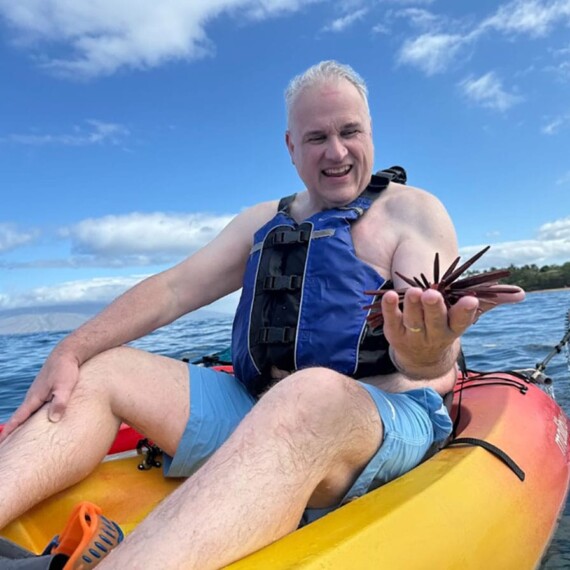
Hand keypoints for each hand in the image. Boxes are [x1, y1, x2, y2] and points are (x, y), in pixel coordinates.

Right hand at [0, 350, 79, 442]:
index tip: (1, 443)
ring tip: (19, 438)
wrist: (67, 353)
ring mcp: (39, 394)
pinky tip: (38, 421)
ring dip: (23, 423)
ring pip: (29, 412)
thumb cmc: (66, 370)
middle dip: (13, 431)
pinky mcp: (46, 391)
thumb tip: (53, 420)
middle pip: (21, 418)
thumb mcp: (65, 387)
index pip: (18, 418)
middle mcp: (33, 397)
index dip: (10, 431)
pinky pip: (37, 407)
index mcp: (34, 398)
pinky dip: (33, 416)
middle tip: (6, 446)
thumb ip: (59, 402)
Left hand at [380, 283, 524, 377]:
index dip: (465, 311)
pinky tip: (391, 295)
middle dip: (434, 308)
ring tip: (414, 291)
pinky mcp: (394, 333)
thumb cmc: (445, 327)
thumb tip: (520, 293)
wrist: (420, 359)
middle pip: (434, 322)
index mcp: (454, 329)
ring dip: (412, 306)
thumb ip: (488, 301)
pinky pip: (391, 320)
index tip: (470, 300)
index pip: (461, 321)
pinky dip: (390, 308)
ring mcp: (413, 335)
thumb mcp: (466, 316)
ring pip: (413, 321)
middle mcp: (434, 334)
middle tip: (432, 294)